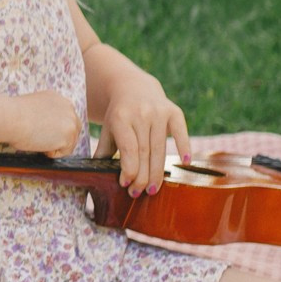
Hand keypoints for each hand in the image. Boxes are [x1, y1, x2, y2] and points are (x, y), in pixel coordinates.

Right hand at [8, 91, 86, 155]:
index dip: (56, 128)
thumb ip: (45, 113)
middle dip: (61, 138)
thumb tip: (44, 126)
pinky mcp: (69, 136)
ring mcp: (70, 122)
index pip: (65, 117)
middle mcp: (68, 108)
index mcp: (58, 99)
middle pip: (73, 128)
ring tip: (39, 142)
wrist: (11, 118)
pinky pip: (65, 151)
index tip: (45, 134)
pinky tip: (41, 146)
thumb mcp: (33, 107)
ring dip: (56, 145)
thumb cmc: (13, 115)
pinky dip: (53, 153)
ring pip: (70, 141)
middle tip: (43, 142)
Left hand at [100, 75, 189, 193]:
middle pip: (144, 151)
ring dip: (157, 171)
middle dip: (142, 176)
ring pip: (160, 148)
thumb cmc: (119, 115)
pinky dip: (184, 146)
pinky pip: (180, 132)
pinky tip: (185, 162)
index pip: (128, 148)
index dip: (129, 168)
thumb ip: (104, 151)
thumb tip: (95, 176)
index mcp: (121, 117)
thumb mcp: (108, 129)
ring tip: (153, 189)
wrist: (134, 87)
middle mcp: (141, 113)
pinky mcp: (174, 111)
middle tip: (139, 193)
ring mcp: (159, 111)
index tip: (126, 184)